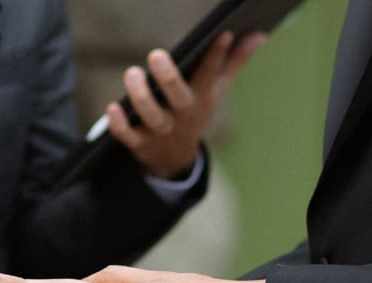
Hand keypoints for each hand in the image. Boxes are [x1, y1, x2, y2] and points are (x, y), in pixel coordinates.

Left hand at [109, 31, 266, 179]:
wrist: (174, 159)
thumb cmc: (195, 112)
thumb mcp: (216, 90)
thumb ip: (235, 62)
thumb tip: (259, 34)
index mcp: (201, 98)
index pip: (210, 75)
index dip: (217, 55)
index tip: (222, 34)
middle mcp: (182, 115)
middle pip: (178, 97)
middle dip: (168, 78)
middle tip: (156, 55)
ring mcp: (160, 130)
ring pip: (151, 116)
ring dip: (140, 97)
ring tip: (132, 73)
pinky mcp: (139, 142)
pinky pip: (127, 136)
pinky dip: (119, 125)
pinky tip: (113, 108)